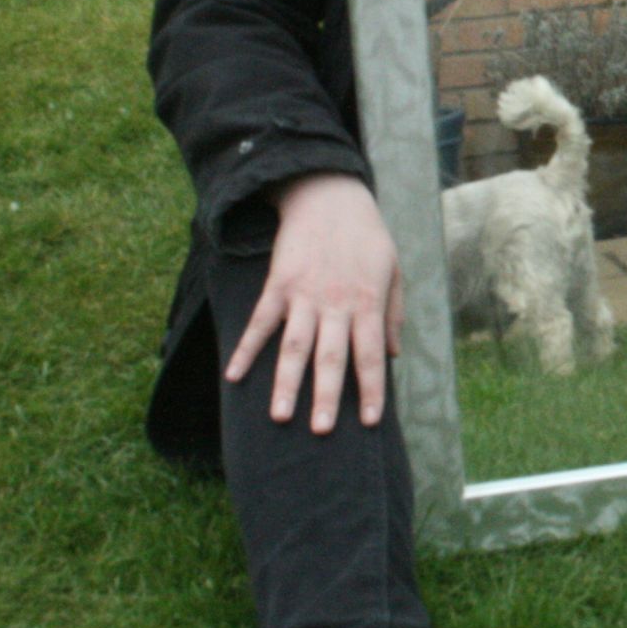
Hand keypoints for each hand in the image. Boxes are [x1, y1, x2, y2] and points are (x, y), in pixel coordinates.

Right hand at [226, 172, 403, 431]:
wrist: (329, 195)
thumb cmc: (366, 235)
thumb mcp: (393, 269)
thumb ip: (394, 314)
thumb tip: (392, 355)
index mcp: (367, 302)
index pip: (370, 355)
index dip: (371, 390)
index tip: (370, 422)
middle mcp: (335, 304)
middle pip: (330, 358)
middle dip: (326, 396)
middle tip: (321, 432)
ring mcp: (304, 295)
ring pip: (294, 346)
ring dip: (286, 382)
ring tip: (279, 416)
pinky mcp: (278, 285)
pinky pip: (260, 322)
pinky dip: (246, 348)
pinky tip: (233, 376)